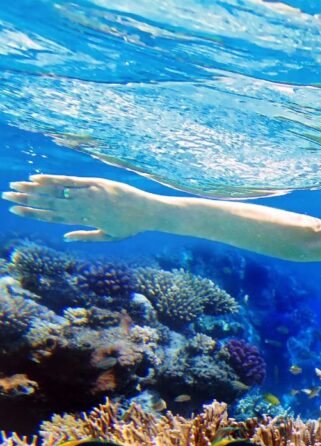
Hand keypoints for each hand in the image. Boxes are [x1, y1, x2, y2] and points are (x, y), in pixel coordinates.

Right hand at [3, 174, 150, 241]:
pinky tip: (37, 177)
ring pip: (57, 191)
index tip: (15, 210)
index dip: (33, 213)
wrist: (150, 211)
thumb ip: (85, 236)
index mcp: (85, 221)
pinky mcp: (96, 183)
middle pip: (49, 203)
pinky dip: (53, 180)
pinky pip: (71, 181)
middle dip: (27, 200)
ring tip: (15, 186)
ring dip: (34, 189)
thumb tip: (63, 236)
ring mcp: (89, 194)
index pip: (53, 217)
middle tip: (7, 197)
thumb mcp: (109, 236)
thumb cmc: (131, 226)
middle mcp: (84, 207)